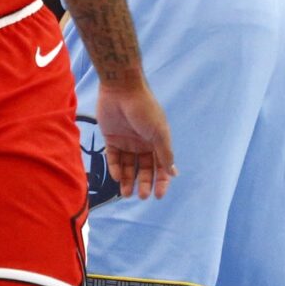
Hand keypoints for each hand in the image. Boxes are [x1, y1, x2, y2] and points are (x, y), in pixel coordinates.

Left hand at [95, 78, 176, 199]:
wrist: (121, 89)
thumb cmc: (144, 109)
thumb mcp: (159, 133)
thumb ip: (164, 154)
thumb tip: (173, 173)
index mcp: (157, 142)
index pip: (161, 166)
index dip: (161, 181)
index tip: (158, 195)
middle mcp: (143, 143)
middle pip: (144, 168)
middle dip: (144, 183)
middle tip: (141, 196)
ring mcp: (127, 141)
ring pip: (128, 166)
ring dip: (127, 180)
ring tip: (126, 194)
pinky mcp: (111, 137)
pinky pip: (113, 157)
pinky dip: (115, 168)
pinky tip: (116, 177)